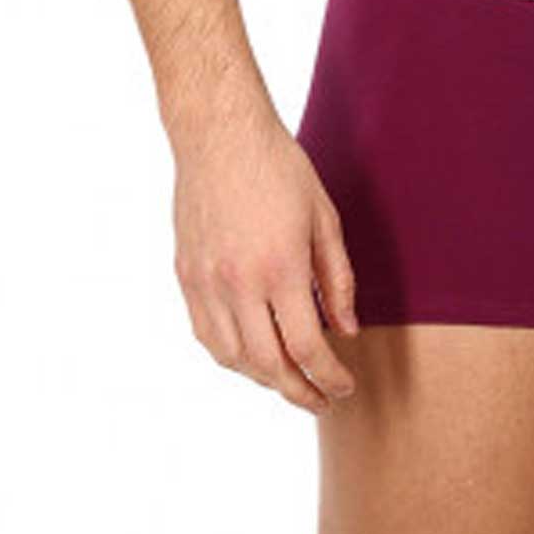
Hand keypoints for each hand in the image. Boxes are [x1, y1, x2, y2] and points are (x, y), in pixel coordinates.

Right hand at [171, 106, 360, 416]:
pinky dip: (231, 357)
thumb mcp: (323, 217)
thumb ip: (338, 278)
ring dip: (264, 379)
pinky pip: (207, 335)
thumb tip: (346, 330)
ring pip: (233, 359)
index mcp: (280, 267)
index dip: (329, 377)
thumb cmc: (278, 167)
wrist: (220, 134)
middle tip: (322, 399)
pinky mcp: (186, 276)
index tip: (345, 388)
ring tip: (289, 380)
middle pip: (269, 365)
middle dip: (299, 392)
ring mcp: (206, 283)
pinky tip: (251, 355)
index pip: (308, 347)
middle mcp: (239, 283)